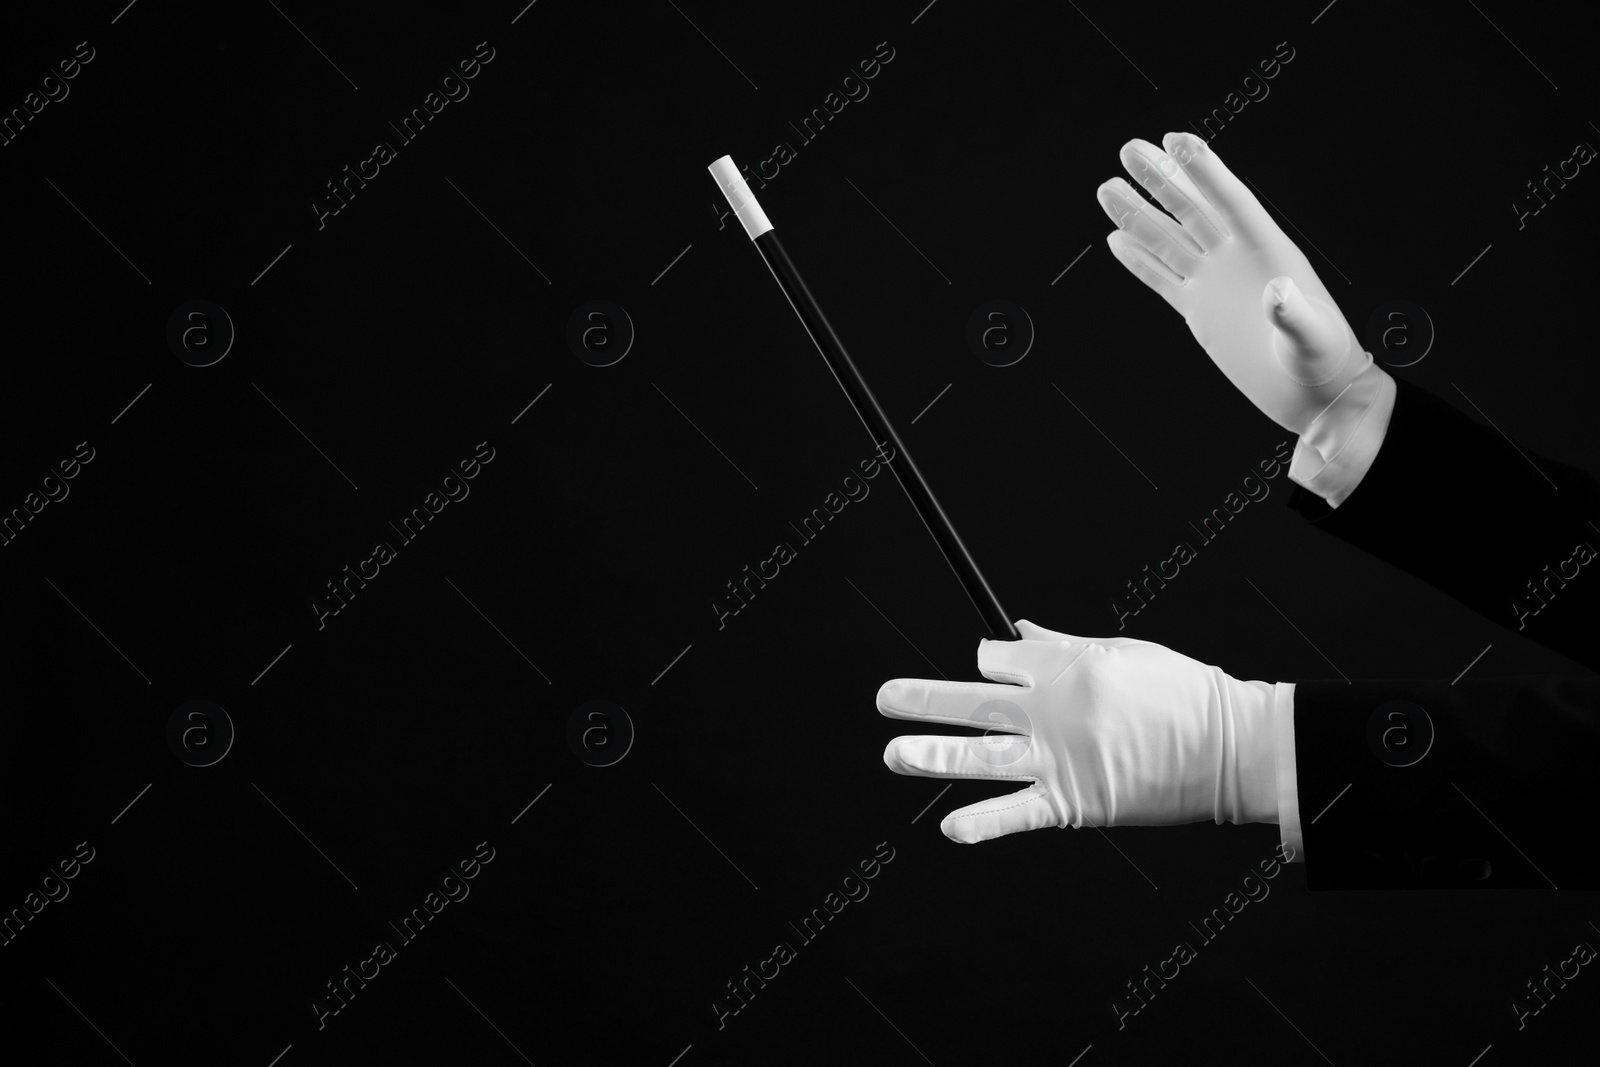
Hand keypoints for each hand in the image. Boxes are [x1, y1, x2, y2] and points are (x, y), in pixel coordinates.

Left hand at [878, 620, 1282, 842]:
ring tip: (892, 754)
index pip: (1000, 657)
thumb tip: (1016, 629)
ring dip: (932, 755)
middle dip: (923, 698)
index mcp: (1067, 666)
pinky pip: (1021, 813)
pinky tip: (949, 828)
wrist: (1232, 747)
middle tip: (883, 697)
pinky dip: (984, 823)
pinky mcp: (1076, 801)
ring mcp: (1061, 757)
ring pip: (983, 755)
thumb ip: (1062, 645)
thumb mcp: (1123, 651)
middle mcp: (1054, 709)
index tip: (985, 666)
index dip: (986, 660)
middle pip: (974, 700)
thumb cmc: (1182, 691)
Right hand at [1096, 132, 1378, 435]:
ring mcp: (1214, 283)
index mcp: (1267, 250)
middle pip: (1191, 210)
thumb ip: (1293, 313)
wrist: (1312, 392)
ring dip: (1138, 214)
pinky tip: (1116, 240)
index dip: (1204, 170)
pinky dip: (1139, 260)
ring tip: (1109, 189)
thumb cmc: (1322, 360)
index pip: (1230, 201)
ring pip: (1168, 240)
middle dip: (1160, 179)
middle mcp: (1235, 259)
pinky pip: (1162, 278)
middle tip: (1129, 150)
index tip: (1176, 140)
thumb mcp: (1312, 337)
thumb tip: (1276, 292)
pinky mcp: (1198, 310)